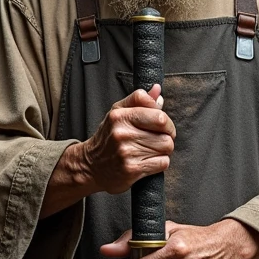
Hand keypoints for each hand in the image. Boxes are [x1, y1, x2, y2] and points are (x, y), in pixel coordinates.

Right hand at [40, 85, 175, 218]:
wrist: (91, 166)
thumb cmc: (108, 138)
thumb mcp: (118, 113)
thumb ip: (139, 100)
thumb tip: (157, 89)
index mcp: (120, 116)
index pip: (159, 115)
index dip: (167, 122)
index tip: (162, 126)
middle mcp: (122, 133)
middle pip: (166, 132)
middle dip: (167, 136)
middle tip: (158, 139)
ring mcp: (127, 152)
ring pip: (166, 147)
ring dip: (163, 150)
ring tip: (150, 150)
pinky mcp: (132, 169)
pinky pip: (163, 163)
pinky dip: (160, 163)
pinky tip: (147, 161)